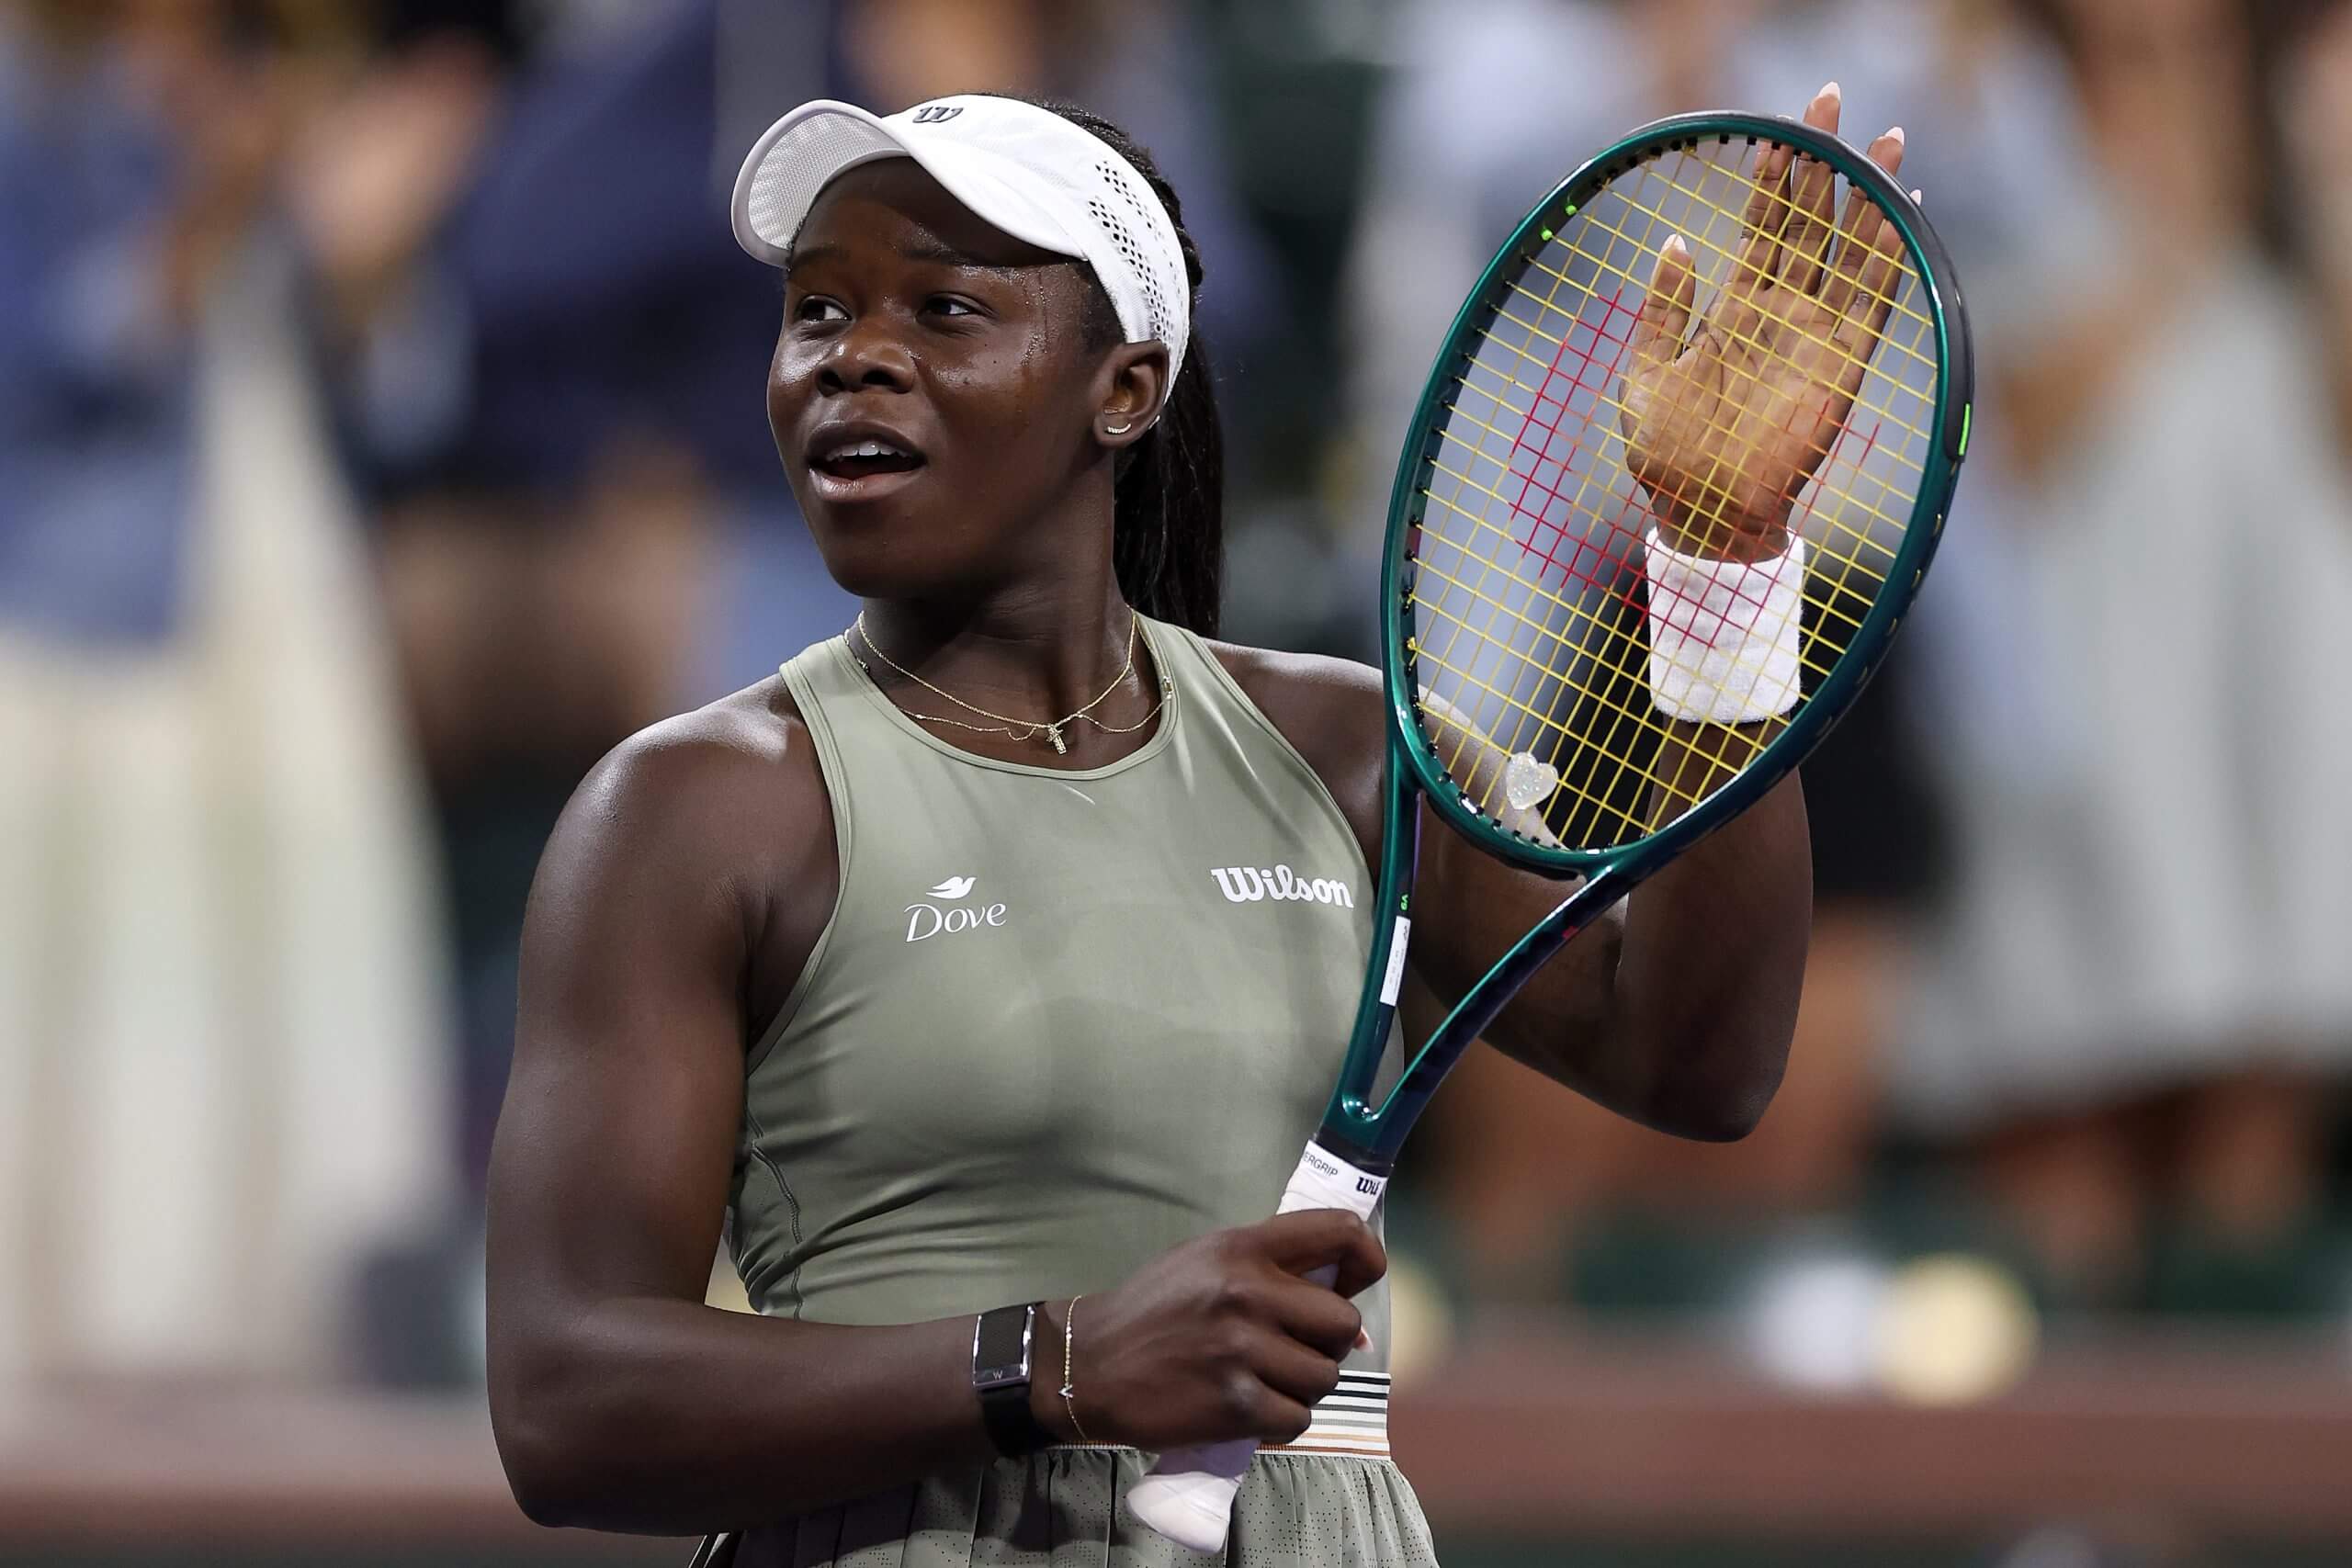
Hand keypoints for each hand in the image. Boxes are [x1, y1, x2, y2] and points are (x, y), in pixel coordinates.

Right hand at [1040, 1210, 1383, 1449]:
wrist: (1088, 1365)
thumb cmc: (1153, 1311)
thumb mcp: (1205, 1262)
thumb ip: (1271, 1273)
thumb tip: (1352, 1324)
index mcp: (1242, 1248)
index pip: (1339, 1233)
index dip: (1367, 1258)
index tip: (1357, 1281)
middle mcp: (1247, 1292)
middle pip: (1342, 1324)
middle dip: (1325, 1344)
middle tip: (1290, 1350)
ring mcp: (1242, 1350)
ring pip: (1324, 1377)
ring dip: (1302, 1387)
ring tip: (1264, 1380)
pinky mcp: (1235, 1405)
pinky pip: (1298, 1419)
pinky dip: (1281, 1420)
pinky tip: (1250, 1408)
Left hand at [1620, 83, 1911, 560]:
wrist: (1700, 514)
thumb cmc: (1666, 455)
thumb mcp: (1646, 373)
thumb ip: (1664, 310)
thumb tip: (1676, 243)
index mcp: (1733, 310)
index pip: (1762, 227)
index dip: (1773, 178)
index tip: (1782, 129)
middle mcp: (1781, 314)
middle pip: (1809, 223)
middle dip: (1821, 163)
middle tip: (1830, 100)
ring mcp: (1815, 336)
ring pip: (1849, 249)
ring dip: (1867, 197)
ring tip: (1884, 141)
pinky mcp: (1843, 365)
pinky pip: (1874, 300)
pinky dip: (1890, 256)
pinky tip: (1903, 211)